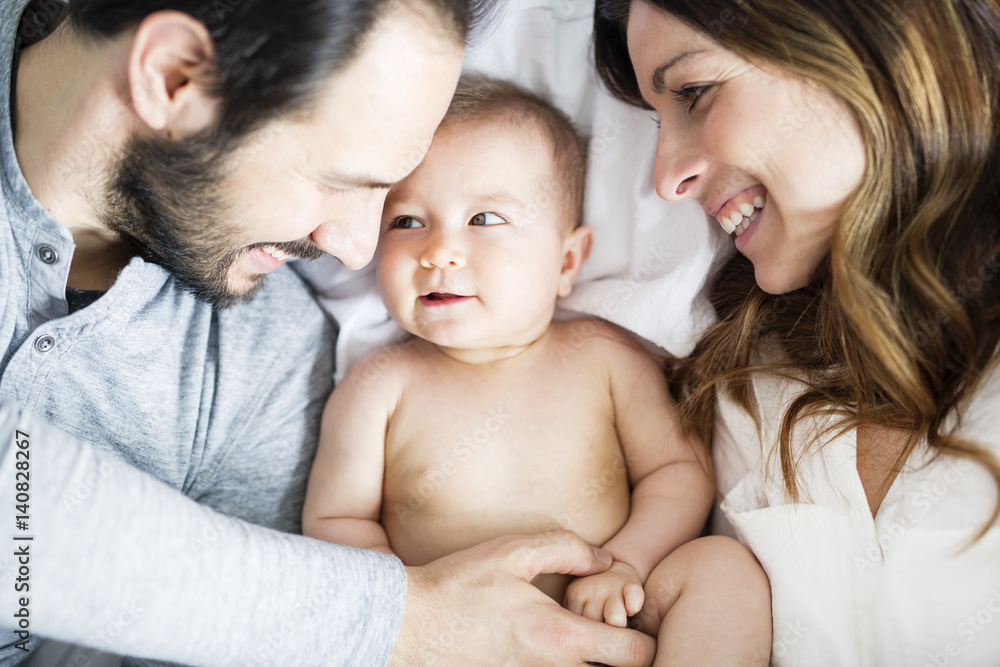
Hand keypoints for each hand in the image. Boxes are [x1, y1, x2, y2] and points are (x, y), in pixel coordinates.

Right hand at [388, 531, 654, 666]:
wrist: (405, 626)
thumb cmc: (457, 585)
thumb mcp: (512, 552)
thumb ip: (566, 549)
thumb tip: (605, 559)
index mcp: (559, 636)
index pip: (637, 656)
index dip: (645, 639)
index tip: (633, 621)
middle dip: (621, 656)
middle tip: (609, 630)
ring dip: (589, 662)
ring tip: (580, 639)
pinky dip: (560, 666)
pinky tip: (545, 648)